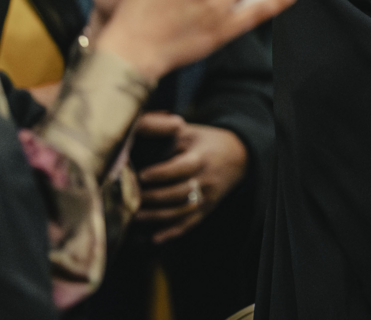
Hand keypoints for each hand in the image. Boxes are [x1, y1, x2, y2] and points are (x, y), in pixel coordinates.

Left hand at [133, 112, 249, 242]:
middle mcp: (205, 180)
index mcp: (201, 158)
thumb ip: (168, 133)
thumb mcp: (190, 132)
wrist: (239, 155)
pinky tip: (154, 238)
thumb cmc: (206, 141)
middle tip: (131, 198)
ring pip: (181, 212)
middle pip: (179, 194)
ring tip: (135, 216)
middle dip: (154, 198)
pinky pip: (189, 224)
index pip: (181, 168)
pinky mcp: (206, 209)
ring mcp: (207, 198)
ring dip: (157, 217)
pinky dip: (172, 232)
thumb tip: (140, 132)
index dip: (161, 173)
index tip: (142, 175)